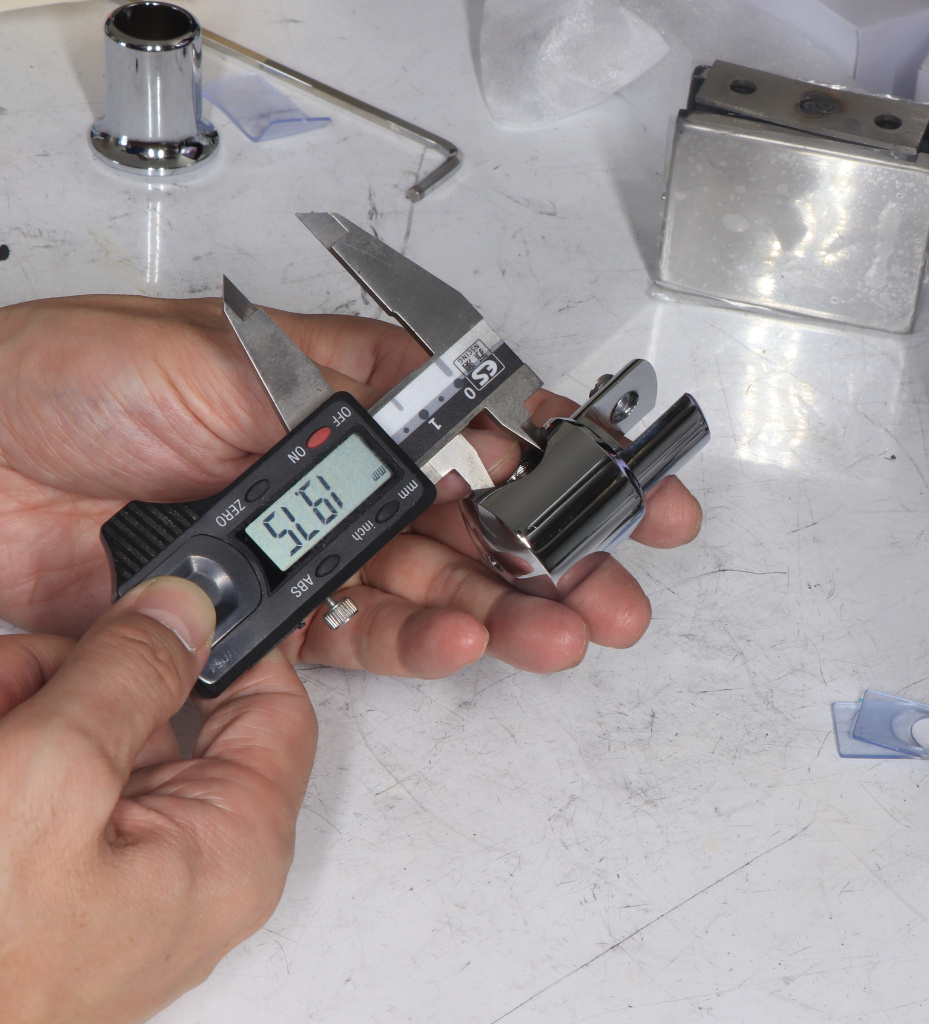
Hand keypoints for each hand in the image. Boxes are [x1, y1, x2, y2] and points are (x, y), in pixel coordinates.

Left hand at [0, 294, 702, 675]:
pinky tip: (464, 642)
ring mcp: (306, 548)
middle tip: (620, 588)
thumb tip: (459, 400)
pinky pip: (361, 638)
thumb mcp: (221, 353)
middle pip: (476, 519)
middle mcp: (335, 473)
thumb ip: (351, 386)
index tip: (635, 486)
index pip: (478, 425)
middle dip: (561, 553)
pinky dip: (418, 645)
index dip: (565, 456)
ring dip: (511, 609)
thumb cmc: (67, 382)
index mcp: (341, 395)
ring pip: (436, 585)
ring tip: (569, 632)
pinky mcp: (267, 618)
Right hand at [0, 576, 314, 1023]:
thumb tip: (184, 608)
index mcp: (234, 848)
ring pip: (92, 743)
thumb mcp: (53, 778)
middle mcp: (192, 866)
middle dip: (80, 679)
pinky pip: (46, 790)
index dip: (224, 639)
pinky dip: (8, 753)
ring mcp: (119, 880)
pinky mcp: (54, 889)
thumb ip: (126, 677)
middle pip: (162, 715)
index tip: (166, 588)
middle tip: (18, 679)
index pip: (274, 705)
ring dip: (27, 711)